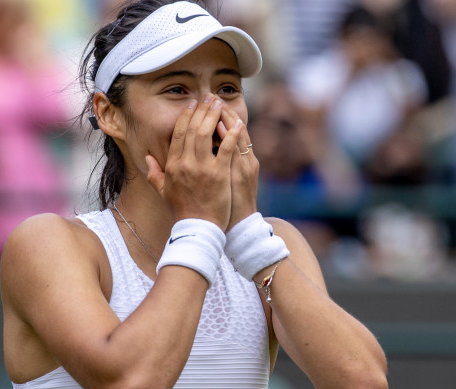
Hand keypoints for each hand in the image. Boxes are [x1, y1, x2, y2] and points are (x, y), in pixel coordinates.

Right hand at [146, 94, 240, 229]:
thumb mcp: (164, 191)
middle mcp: (185, 164)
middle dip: (200, 110)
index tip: (192, 104)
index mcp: (173, 166)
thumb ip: (154, 173)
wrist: (198, 228)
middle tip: (208, 97)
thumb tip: (147, 158)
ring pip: (206, 134)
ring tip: (219, 103)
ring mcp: (202, 168)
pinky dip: (230, 134)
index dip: (186, 116)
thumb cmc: (183, 210)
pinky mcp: (219, 174)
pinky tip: (236, 123)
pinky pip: (225, 148)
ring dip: (213, 116)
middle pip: (192, 129)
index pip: (178, 134)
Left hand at [216, 106, 258, 230]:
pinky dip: (230, 138)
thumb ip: (222, 161)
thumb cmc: (229, 204)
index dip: (222, 115)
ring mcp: (245, 166)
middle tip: (210, 97)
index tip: (209, 102)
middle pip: (236, 128)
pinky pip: (236, 151)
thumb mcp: (228, 180)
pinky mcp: (242, 175)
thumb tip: (210, 147)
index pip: (233, 130)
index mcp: (242, 160)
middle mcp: (246, 160)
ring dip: (226, 119)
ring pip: (239, 135)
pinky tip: (222, 126)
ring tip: (216, 104)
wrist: (238, 225)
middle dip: (222, 112)